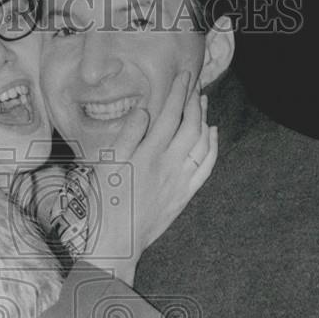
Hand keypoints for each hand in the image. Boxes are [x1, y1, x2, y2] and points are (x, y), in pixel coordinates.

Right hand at [82, 72, 216, 283]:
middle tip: (193, 83)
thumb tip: (145, 111)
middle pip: (190, 124)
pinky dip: (213, 147)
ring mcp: (180, 181)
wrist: (117, 242)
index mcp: (147, 154)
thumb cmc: (105, 204)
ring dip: (205, 119)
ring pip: (202, 143)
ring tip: (202, 102)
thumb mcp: (107, 166)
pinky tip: (213, 134)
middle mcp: (168, 165)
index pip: (169, 115)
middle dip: (194, 100)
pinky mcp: (184, 195)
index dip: (178, 92)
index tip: (183, 75)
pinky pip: (206, 167)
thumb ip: (127, 136)